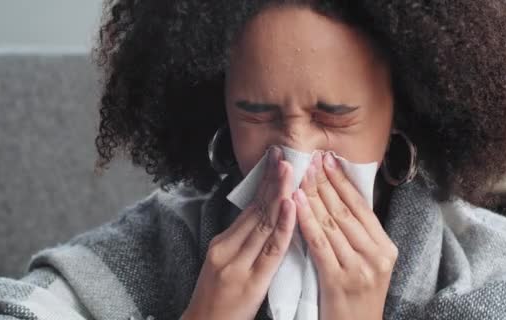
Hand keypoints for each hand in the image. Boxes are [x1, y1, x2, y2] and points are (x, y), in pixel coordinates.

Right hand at [182, 147, 296, 319]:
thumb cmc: (215, 301)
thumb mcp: (221, 265)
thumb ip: (240, 243)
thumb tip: (262, 218)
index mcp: (223, 243)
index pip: (249, 208)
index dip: (265, 184)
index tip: (276, 162)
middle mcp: (228, 248)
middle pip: (256, 210)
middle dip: (272, 181)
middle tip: (284, 154)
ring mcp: (238, 263)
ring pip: (264, 223)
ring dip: (279, 194)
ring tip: (290, 169)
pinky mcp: (251, 280)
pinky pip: (272, 249)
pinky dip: (283, 224)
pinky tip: (290, 205)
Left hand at [292, 152, 397, 319]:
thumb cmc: (356, 299)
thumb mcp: (369, 266)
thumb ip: (358, 237)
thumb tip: (338, 200)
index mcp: (386, 248)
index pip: (362, 207)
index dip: (343, 181)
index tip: (328, 159)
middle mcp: (376, 256)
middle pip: (345, 211)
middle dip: (325, 182)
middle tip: (311, 159)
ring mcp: (359, 268)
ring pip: (331, 223)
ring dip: (313, 196)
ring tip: (300, 174)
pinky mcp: (338, 281)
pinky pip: (319, 243)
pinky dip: (306, 220)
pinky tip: (295, 202)